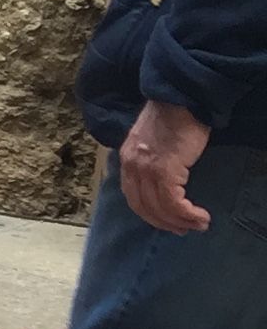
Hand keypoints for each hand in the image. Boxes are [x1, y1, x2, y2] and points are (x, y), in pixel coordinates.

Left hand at [119, 99, 213, 234]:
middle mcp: (132, 166)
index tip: (167, 222)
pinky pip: (172, 202)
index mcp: (127, 159)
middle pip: (143, 206)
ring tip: (198, 225)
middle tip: (183, 230)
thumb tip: (163, 180)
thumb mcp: (152, 141)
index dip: (149, 213)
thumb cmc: (173, 117)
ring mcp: (146, 168)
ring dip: (180, 221)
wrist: (180, 99)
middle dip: (164, 222)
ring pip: (159, 208)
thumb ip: (151, 159)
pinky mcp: (164, 169)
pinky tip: (200, 216)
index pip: (133, 196)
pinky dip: (186, 213)